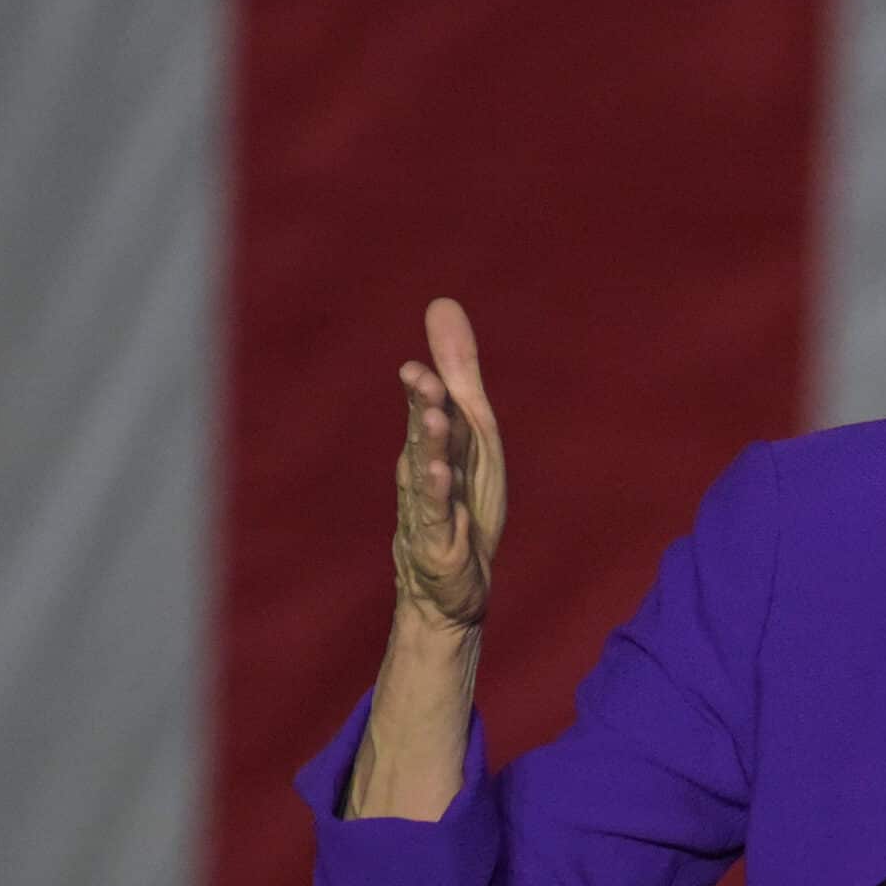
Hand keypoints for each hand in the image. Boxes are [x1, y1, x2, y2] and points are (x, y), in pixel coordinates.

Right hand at [391, 297, 505, 630]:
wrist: (449, 584)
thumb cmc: (460, 499)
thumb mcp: (469, 431)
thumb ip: (458, 372)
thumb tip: (442, 301)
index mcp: (433, 444)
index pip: (426, 411)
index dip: (422, 391)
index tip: (416, 367)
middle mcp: (424, 471)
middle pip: (425, 435)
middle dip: (424, 408)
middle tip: (420, 379)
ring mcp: (428, 509)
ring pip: (429, 473)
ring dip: (432, 447)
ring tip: (434, 421)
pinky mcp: (439, 544)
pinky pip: (439, 518)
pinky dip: (441, 500)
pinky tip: (443, 479)